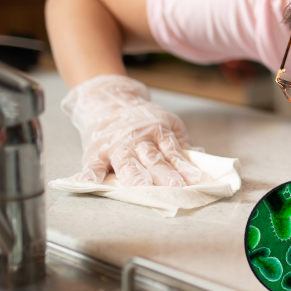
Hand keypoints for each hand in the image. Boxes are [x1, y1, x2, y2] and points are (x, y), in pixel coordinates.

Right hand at [62, 74, 209, 186]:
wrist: (109, 100)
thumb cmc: (142, 118)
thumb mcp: (166, 122)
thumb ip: (181, 141)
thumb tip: (200, 157)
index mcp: (158, 131)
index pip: (172, 152)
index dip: (184, 167)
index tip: (195, 180)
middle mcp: (138, 139)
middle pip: (153, 159)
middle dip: (164, 175)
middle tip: (175, 188)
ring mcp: (116, 146)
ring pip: (127, 163)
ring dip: (134, 176)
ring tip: (141, 189)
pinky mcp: (96, 152)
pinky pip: (93, 164)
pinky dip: (91, 174)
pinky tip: (90, 184)